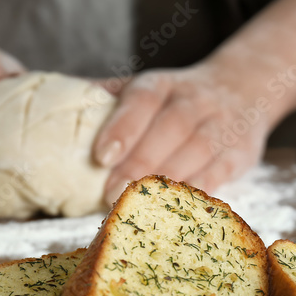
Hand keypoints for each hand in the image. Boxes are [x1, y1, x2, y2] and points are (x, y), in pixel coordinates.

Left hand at [93, 61, 274, 203]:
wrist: (243, 90)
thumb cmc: (176, 99)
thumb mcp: (146, 88)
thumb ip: (106, 98)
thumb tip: (52, 101)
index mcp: (162, 85)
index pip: (142, 98)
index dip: (123, 126)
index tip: (101, 155)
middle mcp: (194, 100)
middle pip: (170, 128)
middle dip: (140, 162)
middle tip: (111, 193)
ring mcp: (221, 125)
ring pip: (198, 150)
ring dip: (169, 179)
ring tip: (141, 206)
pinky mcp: (240, 153)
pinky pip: (221, 172)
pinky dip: (200, 191)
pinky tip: (178, 210)